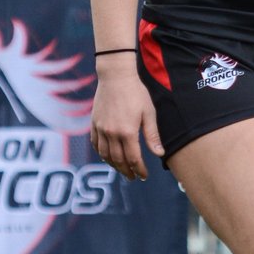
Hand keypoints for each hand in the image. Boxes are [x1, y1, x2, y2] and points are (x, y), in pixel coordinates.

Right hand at [89, 62, 163, 181]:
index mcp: (127, 132)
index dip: (139, 169)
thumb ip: (152, 135)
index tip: (144, 175)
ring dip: (114, 165)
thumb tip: (159, 154)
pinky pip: (95, 144)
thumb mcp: (149, 113)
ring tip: (121, 169)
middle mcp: (112, 133)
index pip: (133, 159)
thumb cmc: (136, 93)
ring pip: (105, 155)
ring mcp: (101, 128)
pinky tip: (106, 156)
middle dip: (127, 171)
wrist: (115, 76)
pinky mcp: (94, 123)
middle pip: (118, 160)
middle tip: (133, 177)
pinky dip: (101, 153)